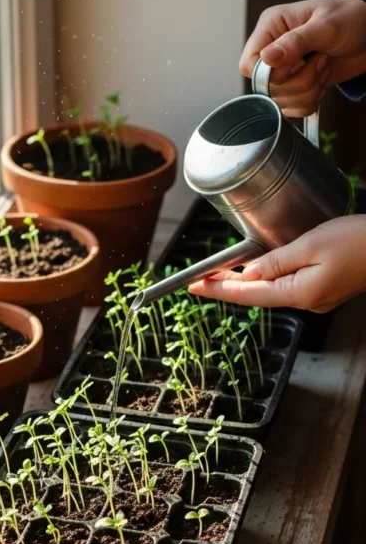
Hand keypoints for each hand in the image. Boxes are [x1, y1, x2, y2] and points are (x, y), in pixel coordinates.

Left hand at [188, 216, 365, 312]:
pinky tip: (258, 272)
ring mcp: (317, 298)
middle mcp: (306, 301)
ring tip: (220, 276)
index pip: (247, 295)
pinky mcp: (325, 289)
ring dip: (246, 283)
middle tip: (199, 281)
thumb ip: (276, 260)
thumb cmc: (357, 242)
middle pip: (256, 296)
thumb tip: (250, 274)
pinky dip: (268, 279)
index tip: (194, 288)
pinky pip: (288, 286)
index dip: (218, 290)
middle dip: (227, 287)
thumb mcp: (311, 245)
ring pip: (272, 291)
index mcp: (299, 293)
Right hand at [240, 0, 365, 115]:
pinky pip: (292, 109)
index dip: (269, 74)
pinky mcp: (294, 87)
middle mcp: (272, 50)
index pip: (249, 64)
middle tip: (320, 60)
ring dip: (308, 90)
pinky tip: (321, 80)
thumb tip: (266, 57)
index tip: (296, 63)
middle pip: (266, 88)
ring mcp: (283, 71)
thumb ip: (295, 42)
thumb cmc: (350, 19)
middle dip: (299, 81)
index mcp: (271, 28)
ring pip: (280, 101)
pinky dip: (310, 101)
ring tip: (323, 67)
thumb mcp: (325, 26)